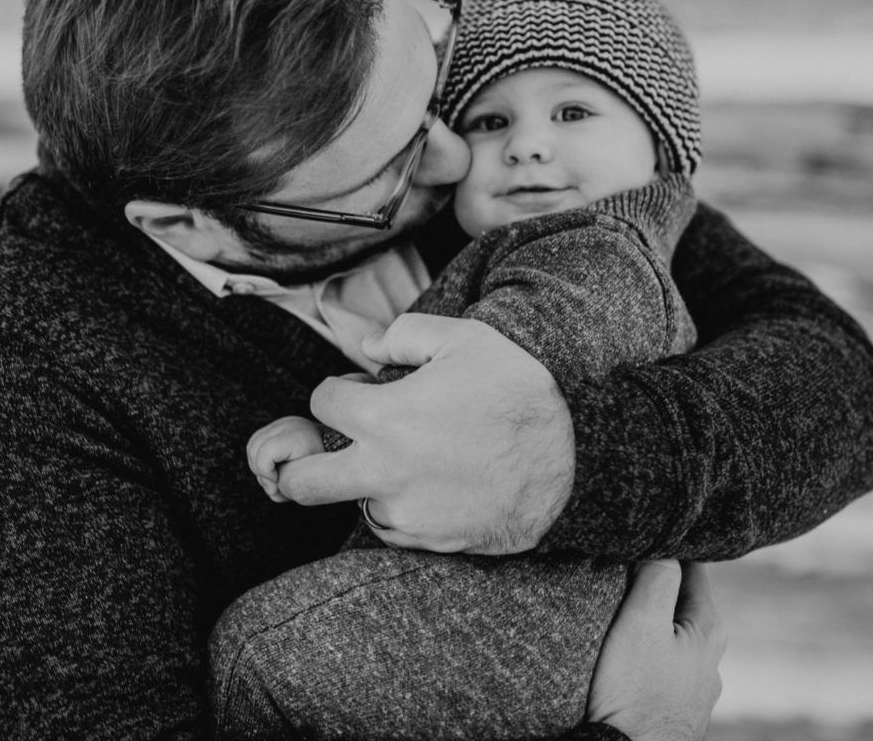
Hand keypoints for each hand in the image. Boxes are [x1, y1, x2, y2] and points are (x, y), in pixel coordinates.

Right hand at [247, 416, 325, 501]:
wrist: (334, 444)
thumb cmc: (321, 463)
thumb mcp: (307, 477)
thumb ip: (286, 485)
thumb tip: (271, 491)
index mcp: (294, 437)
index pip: (264, 452)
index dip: (265, 472)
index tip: (277, 484)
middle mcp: (284, 426)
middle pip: (254, 449)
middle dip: (260, 471)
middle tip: (274, 484)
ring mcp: (279, 424)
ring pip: (252, 445)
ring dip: (257, 465)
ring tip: (273, 477)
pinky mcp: (277, 426)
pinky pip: (257, 441)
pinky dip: (259, 457)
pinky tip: (272, 467)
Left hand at [273, 313, 573, 553]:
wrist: (577, 455)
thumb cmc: (521, 391)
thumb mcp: (464, 338)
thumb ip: (403, 333)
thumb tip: (366, 344)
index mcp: (384, 417)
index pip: (322, 404)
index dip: (338, 391)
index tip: (358, 391)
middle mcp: (384, 472)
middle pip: (301, 483)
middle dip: (294, 465)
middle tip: (319, 449)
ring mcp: (407, 513)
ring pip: (353, 504)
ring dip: (363, 484)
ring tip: (403, 459)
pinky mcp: (432, 540)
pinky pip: (394, 528)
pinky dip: (398, 508)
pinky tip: (429, 484)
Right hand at [588, 561, 725, 740]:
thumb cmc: (633, 693)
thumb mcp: (641, 622)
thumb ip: (656, 575)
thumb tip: (663, 544)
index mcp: (709, 630)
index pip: (694, 567)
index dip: (666, 549)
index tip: (637, 541)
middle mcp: (711, 659)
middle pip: (682, 601)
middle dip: (654, 585)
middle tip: (618, 572)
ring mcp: (696, 687)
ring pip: (672, 636)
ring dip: (649, 623)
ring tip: (617, 615)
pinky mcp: (676, 707)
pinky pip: (663, 665)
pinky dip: (646, 653)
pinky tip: (624, 657)